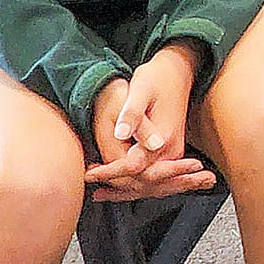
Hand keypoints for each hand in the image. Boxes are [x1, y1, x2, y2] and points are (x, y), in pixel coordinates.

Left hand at [85, 46, 214, 201]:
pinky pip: (151, 178)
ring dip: (123, 190)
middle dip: (114, 184)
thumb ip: (132, 114)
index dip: (108, 172)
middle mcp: (171, 150)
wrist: (177, 72)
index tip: (87, 173)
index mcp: (164, 138)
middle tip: (88, 177)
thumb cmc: (156, 78)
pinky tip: (113, 188)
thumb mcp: (141, 89)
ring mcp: (172, 153)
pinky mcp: (169, 153)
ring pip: (147, 184)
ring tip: (98, 191)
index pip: (133, 167)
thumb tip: (120, 134)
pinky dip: (132, 186)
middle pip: (141, 182)